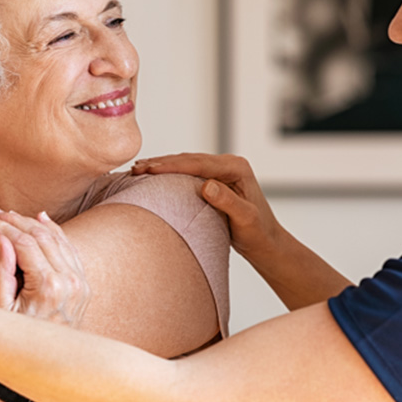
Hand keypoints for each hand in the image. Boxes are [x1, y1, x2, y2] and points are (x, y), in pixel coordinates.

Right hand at [0, 209, 89, 327]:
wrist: (47, 363)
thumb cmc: (17, 338)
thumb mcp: (0, 310)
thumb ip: (1, 274)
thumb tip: (2, 239)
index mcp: (48, 287)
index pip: (24, 243)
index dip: (3, 227)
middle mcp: (69, 281)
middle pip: (41, 236)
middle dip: (15, 221)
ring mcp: (80, 282)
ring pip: (57, 239)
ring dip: (33, 223)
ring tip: (10, 215)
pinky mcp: (83, 284)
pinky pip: (69, 249)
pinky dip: (55, 232)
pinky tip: (41, 219)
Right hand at [131, 152, 283, 261]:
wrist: (266, 242)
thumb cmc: (258, 233)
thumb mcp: (246, 220)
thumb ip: (228, 202)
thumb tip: (206, 185)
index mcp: (237, 168)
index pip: (198, 163)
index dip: (171, 166)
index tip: (149, 169)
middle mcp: (229, 164)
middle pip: (189, 159)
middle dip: (161, 163)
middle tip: (136, 168)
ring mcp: (222, 171)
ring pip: (186, 163)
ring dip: (162, 166)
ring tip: (138, 169)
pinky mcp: (215, 179)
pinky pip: (188, 172)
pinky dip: (170, 173)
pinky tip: (153, 176)